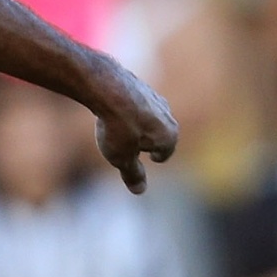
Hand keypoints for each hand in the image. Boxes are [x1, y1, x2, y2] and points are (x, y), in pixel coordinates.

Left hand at [92, 67, 177, 193]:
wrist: (107, 87)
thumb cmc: (116, 126)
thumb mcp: (120, 157)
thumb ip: (132, 174)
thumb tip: (139, 191)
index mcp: (169, 136)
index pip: (165, 152)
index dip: (158, 156)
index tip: (153, 157)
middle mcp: (168, 116)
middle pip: (161, 132)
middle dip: (152, 140)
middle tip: (142, 145)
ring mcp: (155, 98)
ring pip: (150, 116)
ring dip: (141, 122)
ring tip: (125, 126)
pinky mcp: (139, 85)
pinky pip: (136, 102)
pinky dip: (129, 108)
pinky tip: (114, 108)